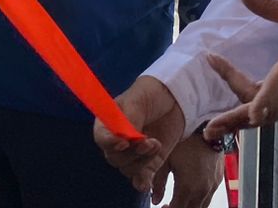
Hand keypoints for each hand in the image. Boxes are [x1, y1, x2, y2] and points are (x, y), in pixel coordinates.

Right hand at [93, 76, 185, 192]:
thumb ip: (130, 118)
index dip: (109, 143)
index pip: (101, 138)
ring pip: (127, 169)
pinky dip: (141, 183)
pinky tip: (146, 184)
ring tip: (156, 144)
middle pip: (114, 158)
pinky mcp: (148, 163)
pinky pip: (140, 178)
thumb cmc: (152, 93)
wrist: (176, 99)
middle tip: (147, 142)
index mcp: (109, 122)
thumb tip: (124, 137)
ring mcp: (133, 153)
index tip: (124, 142)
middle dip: (131, 153)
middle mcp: (118, 140)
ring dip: (142, 161)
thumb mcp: (138, 99)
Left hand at [151, 135, 224, 207]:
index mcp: (187, 188)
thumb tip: (155, 199)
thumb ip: (159, 182)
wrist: (208, 128)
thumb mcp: (166, 159)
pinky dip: (198, 200)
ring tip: (178, 200)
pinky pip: (208, 198)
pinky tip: (190, 191)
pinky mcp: (218, 181)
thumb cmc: (185, 141)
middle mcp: (201, 191)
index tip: (161, 207)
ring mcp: (212, 187)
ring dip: (189, 206)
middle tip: (168, 205)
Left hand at [202, 0, 277, 140]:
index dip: (269, 97)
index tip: (252, 113)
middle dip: (240, 119)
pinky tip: (234, 116)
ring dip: (242, 121)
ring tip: (213, 128)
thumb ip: (268, 4)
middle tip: (210, 127)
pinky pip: (276, 112)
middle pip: (270, 109)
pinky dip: (254, 116)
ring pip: (271, 114)